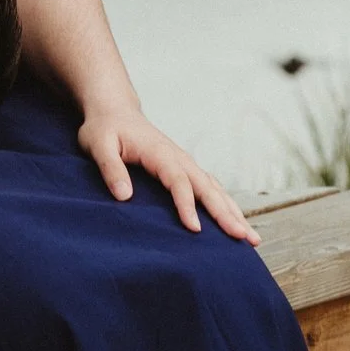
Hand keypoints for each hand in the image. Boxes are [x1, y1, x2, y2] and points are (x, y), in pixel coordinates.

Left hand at [78, 106, 258, 243]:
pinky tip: (237, 222)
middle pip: (207, 188)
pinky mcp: (185, 169)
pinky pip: (211, 188)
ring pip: (215, 190)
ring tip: (252, 238)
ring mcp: (185, 164)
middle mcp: (179, 158)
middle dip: (226, 213)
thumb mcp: (97, 144)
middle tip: (243, 237)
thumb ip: (110, 168)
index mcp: (159, 152)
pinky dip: (226, 206)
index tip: (195, 229)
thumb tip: (124, 196)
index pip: (178, 181)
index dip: (187, 205)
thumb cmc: (104, 129)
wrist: (114, 111)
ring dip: (234, 213)